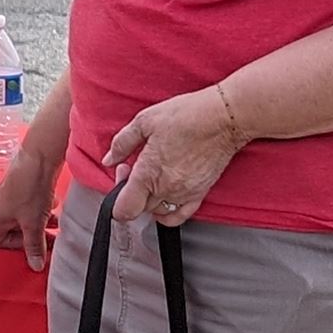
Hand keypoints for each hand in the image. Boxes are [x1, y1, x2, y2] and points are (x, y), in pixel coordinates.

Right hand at [0, 134, 63, 271]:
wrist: (39, 159)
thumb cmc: (29, 189)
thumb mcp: (34, 224)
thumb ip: (34, 247)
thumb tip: (36, 266)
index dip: (17, 248)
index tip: (35, 247)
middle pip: (11, 233)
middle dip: (32, 235)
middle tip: (49, 238)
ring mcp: (5, 199)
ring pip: (21, 221)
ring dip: (38, 224)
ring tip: (54, 222)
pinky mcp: (17, 191)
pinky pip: (26, 209)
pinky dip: (38, 212)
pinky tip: (51, 207)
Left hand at [107, 86, 243, 227]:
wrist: (223, 118)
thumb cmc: (187, 116)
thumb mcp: (144, 122)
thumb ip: (121, 144)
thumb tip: (108, 159)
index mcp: (148, 174)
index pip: (124, 209)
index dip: (115, 199)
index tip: (121, 174)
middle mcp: (166, 189)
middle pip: (139, 208)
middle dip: (131, 190)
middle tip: (135, 166)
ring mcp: (185, 194)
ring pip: (157, 211)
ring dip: (149, 199)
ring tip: (152, 175)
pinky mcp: (201, 193)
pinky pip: (180, 215)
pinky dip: (168, 212)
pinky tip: (165, 195)